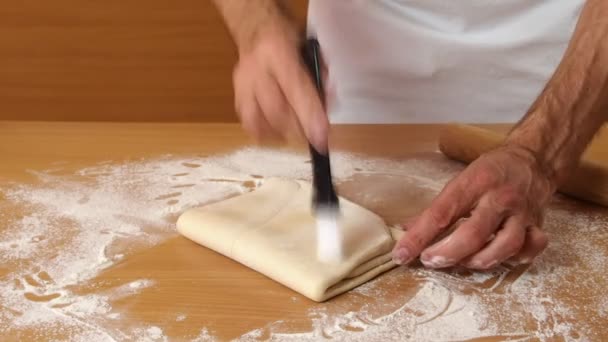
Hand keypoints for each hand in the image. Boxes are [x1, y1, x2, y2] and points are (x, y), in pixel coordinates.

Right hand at [232, 21, 328, 151]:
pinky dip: (262, 132)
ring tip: (295, 133)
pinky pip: (246, 120)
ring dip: (281, 133)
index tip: (321, 140)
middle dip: (297, 129)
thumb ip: (320, 77)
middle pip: (276, 110)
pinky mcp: (236, 91)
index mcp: (279, 51)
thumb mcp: (309, 49)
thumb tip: (327, 107)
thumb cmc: (286, 36)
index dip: (310, 118)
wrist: (254, 23)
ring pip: (259, 119)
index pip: (297, 90)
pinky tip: (274, 135)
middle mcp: (257, 68)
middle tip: (311, 135)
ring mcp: (243, 81)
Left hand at [392, 145, 555, 269]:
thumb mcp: (460, 180)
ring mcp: (521, 212)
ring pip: (504, 246)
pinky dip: (515, 258)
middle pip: (473, 234)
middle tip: (429, 260)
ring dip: (478, 261)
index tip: (401, 254)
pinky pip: (531, 248)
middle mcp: (499, 197)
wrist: (532, 159)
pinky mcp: (538, 224)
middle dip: (447, 254)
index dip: (419, 237)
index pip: (441, 213)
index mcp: (474, 182)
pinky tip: (499, 257)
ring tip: (460, 263)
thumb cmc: (489, 172)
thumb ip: (436, 209)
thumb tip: (405, 231)